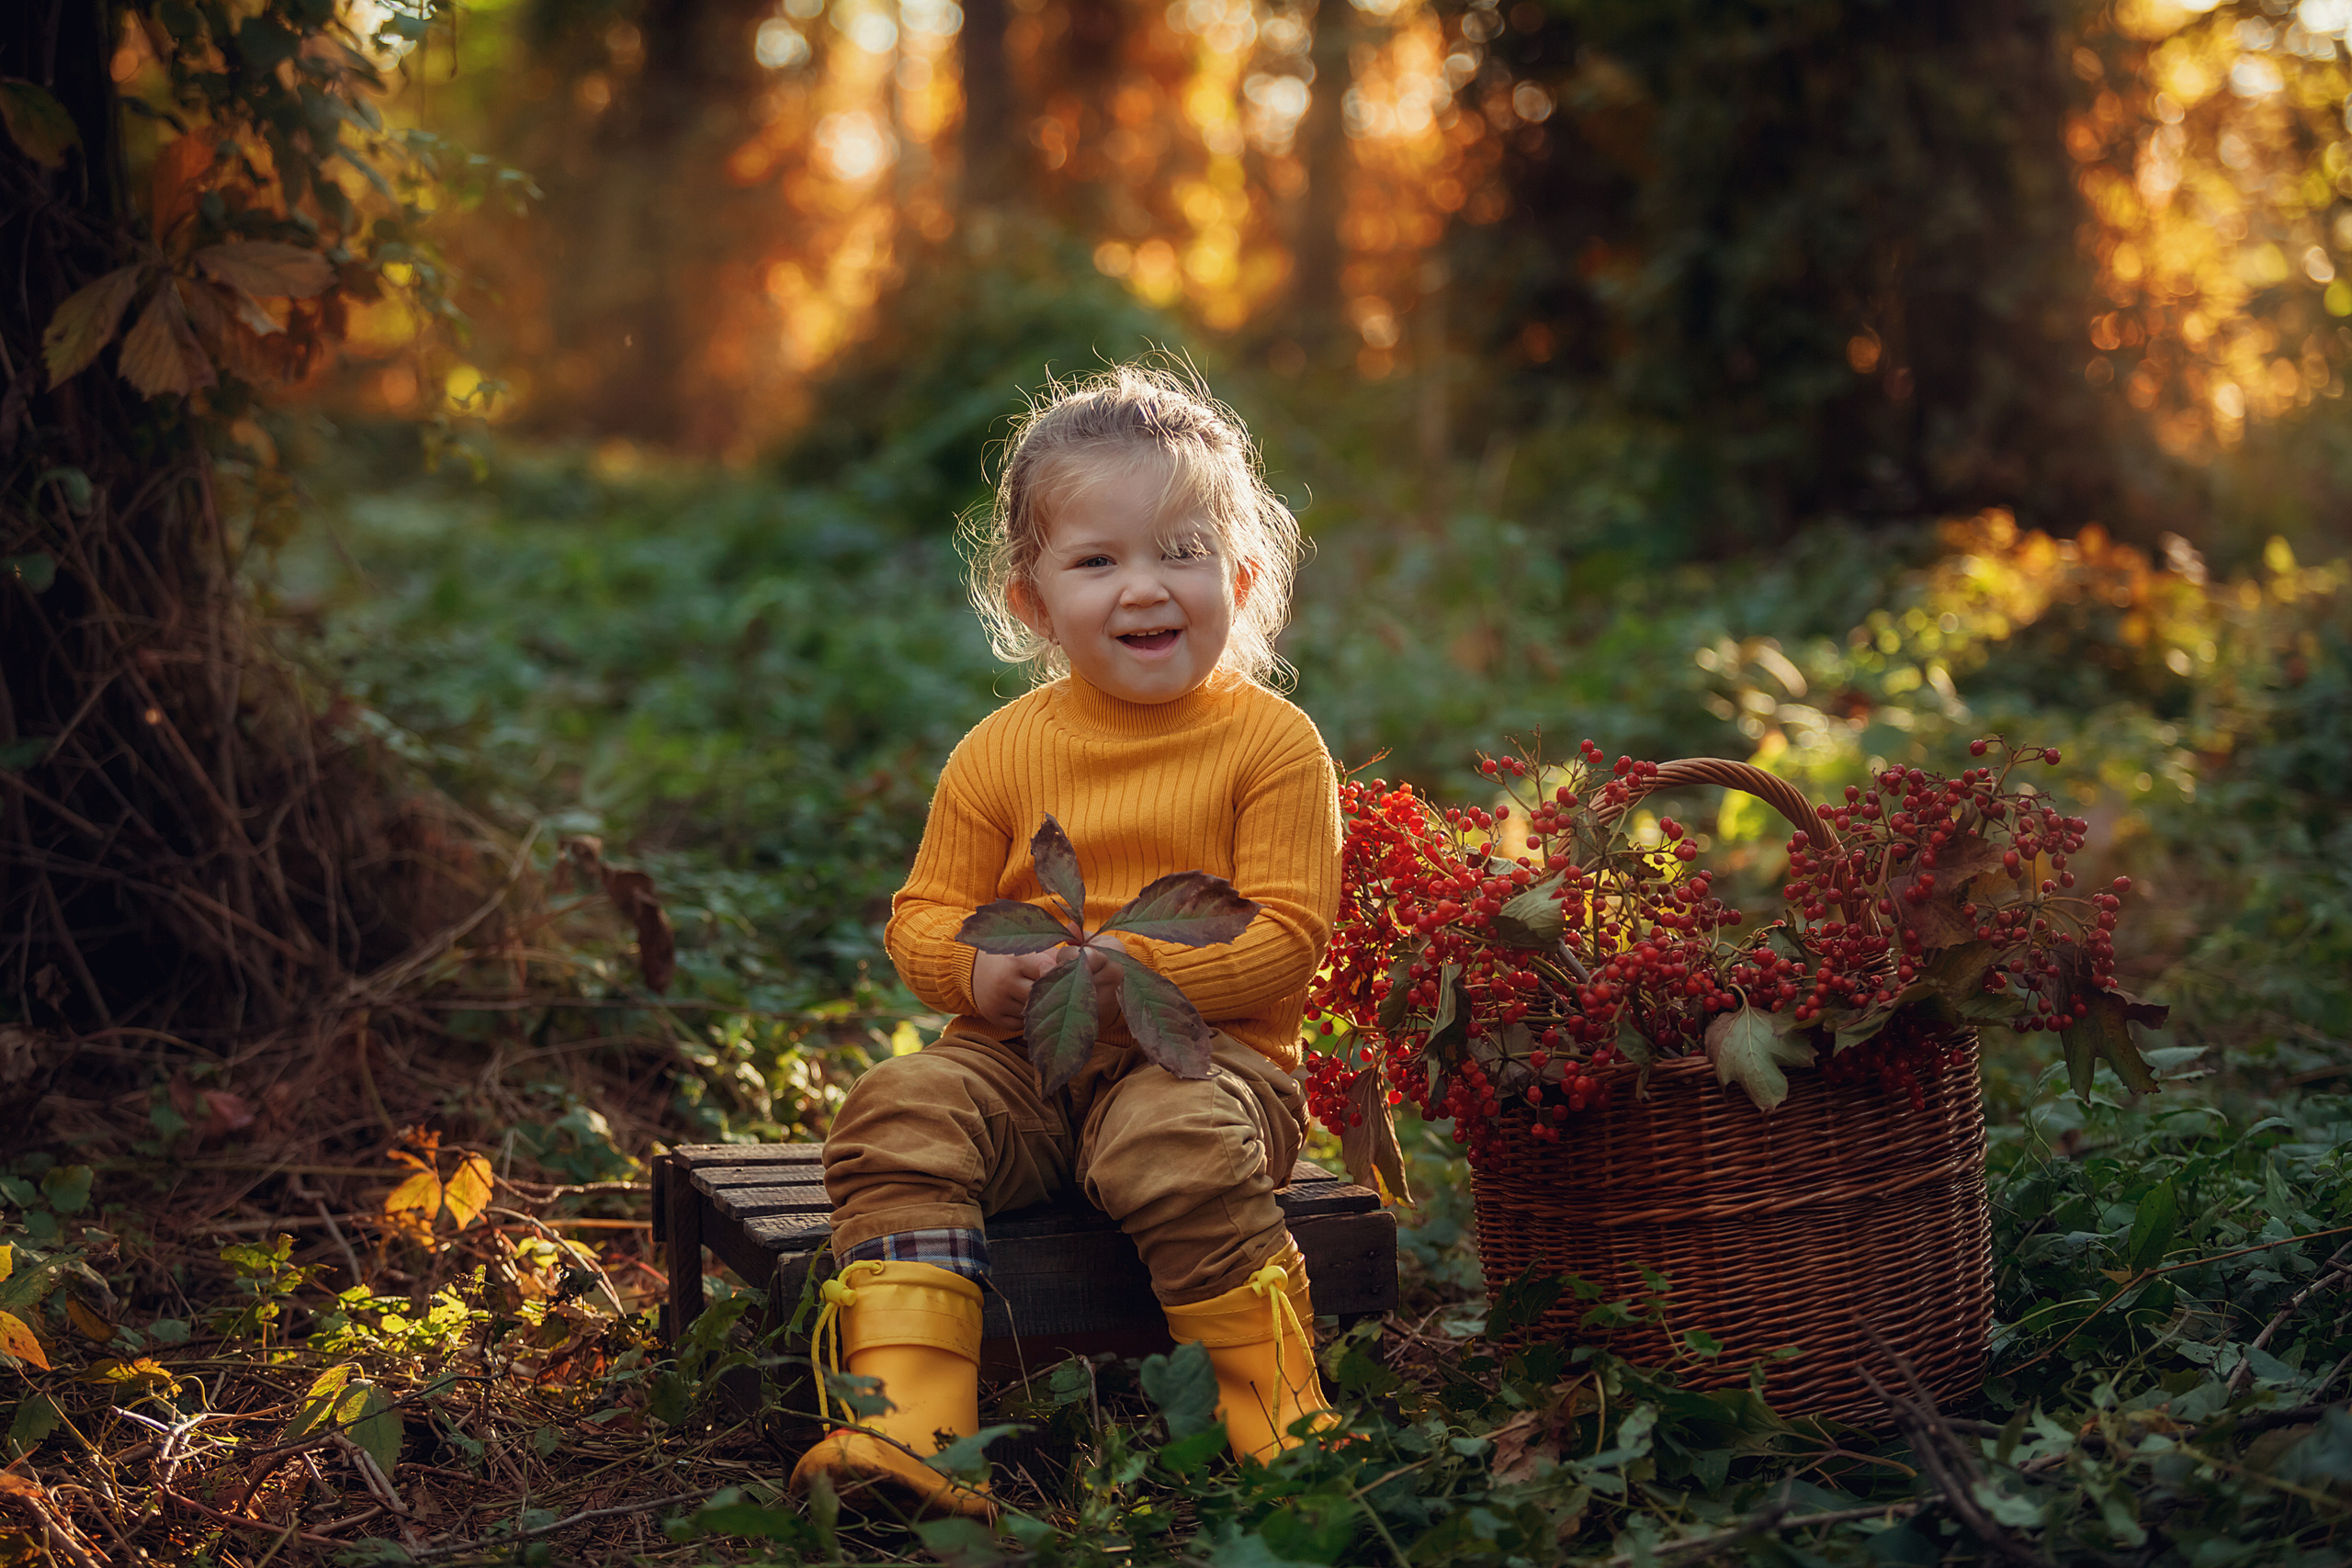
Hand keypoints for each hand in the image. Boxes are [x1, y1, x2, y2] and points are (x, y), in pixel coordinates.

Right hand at [972, 935, 1133, 1031]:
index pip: (1049, 974)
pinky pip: (1021, 1025)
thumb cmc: (1011, 956)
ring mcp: (997, 1002)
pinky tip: (1031, 1009)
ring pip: (1033, 1013)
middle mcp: (1005, 982)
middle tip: (1068, 997)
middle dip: (1055, 996)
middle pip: (1042, 997)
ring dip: (1043, 1009)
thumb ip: (1055, 954)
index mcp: (1016, 961)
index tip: (1072, 980)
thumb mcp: (1029, 948)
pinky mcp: (994, 1017)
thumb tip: (1086, 957)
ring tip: (1051, 1003)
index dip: (1062, 978)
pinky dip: (1029, 1019)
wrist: (973, 968)